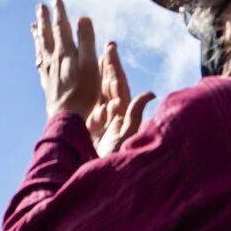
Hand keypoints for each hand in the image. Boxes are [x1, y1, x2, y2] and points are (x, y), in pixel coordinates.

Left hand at [33, 0, 101, 124]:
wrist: (67, 117)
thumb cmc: (83, 92)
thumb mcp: (90, 64)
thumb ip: (87, 40)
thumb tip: (82, 18)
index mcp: (65, 52)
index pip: (60, 26)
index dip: (58, 11)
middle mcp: (53, 59)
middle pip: (46, 35)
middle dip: (44, 19)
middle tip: (40, 6)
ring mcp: (48, 71)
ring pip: (40, 47)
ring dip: (38, 34)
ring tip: (34, 24)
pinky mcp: (47, 83)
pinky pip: (40, 62)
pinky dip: (38, 52)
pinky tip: (38, 53)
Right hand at [86, 41, 155, 156]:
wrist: (103, 184)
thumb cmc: (117, 162)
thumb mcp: (127, 138)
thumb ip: (135, 116)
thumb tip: (148, 93)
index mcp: (121, 115)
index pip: (117, 85)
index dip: (113, 67)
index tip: (109, 48)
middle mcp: (112, 117)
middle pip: (108, 87)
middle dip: (106, 67)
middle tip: (106, 47)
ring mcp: (101, 125)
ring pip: (99, 97)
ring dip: (97, 79)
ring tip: (93, 60)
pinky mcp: (91, 135)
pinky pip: (89, 111)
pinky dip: (87, 97)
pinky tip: (81, 87)